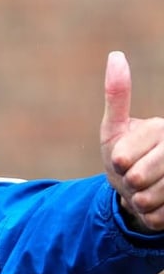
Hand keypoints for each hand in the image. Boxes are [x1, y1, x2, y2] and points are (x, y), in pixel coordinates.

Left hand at [101, 51, 163, 232]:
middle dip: (129, 183)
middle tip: (133, 178)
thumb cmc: (125, 156)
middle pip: (139, 178)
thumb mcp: (114, 129)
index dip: (119, 162)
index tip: (123, 160)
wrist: (140, 190)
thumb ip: (117, 95)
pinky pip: (158, 217)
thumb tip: (116, 56)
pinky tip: (157, 205)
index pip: (125, 157)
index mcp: (163, 130)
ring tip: (145, 191)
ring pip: (149, 199)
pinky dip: (150, 216)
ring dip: (139, 201)